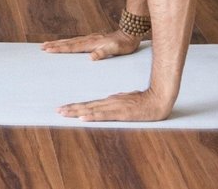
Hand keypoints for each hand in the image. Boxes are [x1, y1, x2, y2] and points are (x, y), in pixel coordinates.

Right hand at [40, 31, 141, 60]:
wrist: (130, 33)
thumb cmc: (123, 44)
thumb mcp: (115, 50)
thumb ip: (103, 53)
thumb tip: (91, 58)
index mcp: (91, 43)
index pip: (72, 47)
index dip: (59, 49)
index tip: (48, 49)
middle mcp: (88, 40)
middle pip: (68, 42)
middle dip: (54, 45)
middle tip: (42, 46)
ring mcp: (90, 39)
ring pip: (70, 41)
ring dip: (59, 43)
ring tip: (48, 44)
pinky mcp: (92, 39)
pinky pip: (76, 41)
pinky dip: (67, 42)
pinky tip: (65, 43)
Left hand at [57, 89, 172, 121]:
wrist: (159, 99)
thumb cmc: (145, 100)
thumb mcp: (128, 99)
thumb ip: (117, 101)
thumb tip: (108, 103)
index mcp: (111, 101)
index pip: (90, 105)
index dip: (76, 107)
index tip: (64, 108)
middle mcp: (110, 103)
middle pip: (87, 106)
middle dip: (72, 109)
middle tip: (58, 110)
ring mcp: (115, 108)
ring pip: (92, 110)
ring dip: (77, 112)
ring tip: (65, 113)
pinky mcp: (122, 113)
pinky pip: (104, 115)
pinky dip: (93, 116)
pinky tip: (83, 118)